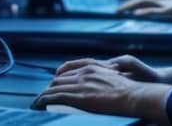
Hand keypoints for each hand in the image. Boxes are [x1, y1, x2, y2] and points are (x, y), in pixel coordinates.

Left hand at [34, 59, 171, 122]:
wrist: (133, 96)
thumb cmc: (129, 92)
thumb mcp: (114, 80)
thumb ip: (103, 81)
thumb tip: (97, 90)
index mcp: (93, 67)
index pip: (69, 70)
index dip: (60, 78)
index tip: (55, 84)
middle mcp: (84, 73)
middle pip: (59, 78)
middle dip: (50, 87)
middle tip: (45, 97)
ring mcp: (80, 84)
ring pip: (54, 87)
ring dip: (44, 95)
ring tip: (38, 102)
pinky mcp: (77, 96)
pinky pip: (54, 96)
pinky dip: (43, 100)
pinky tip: (38, 104)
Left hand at [117, 0, 171, 23]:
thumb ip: (164, 8)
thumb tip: (152, 9)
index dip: (131, 3)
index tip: (121, 9)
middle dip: (128, 4)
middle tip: (116, 11)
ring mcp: (168, 2)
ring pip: (145, 2)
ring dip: (131, 6)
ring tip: (120, 11)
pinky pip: (156, 11)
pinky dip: (145, 12)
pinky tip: (136, 14)